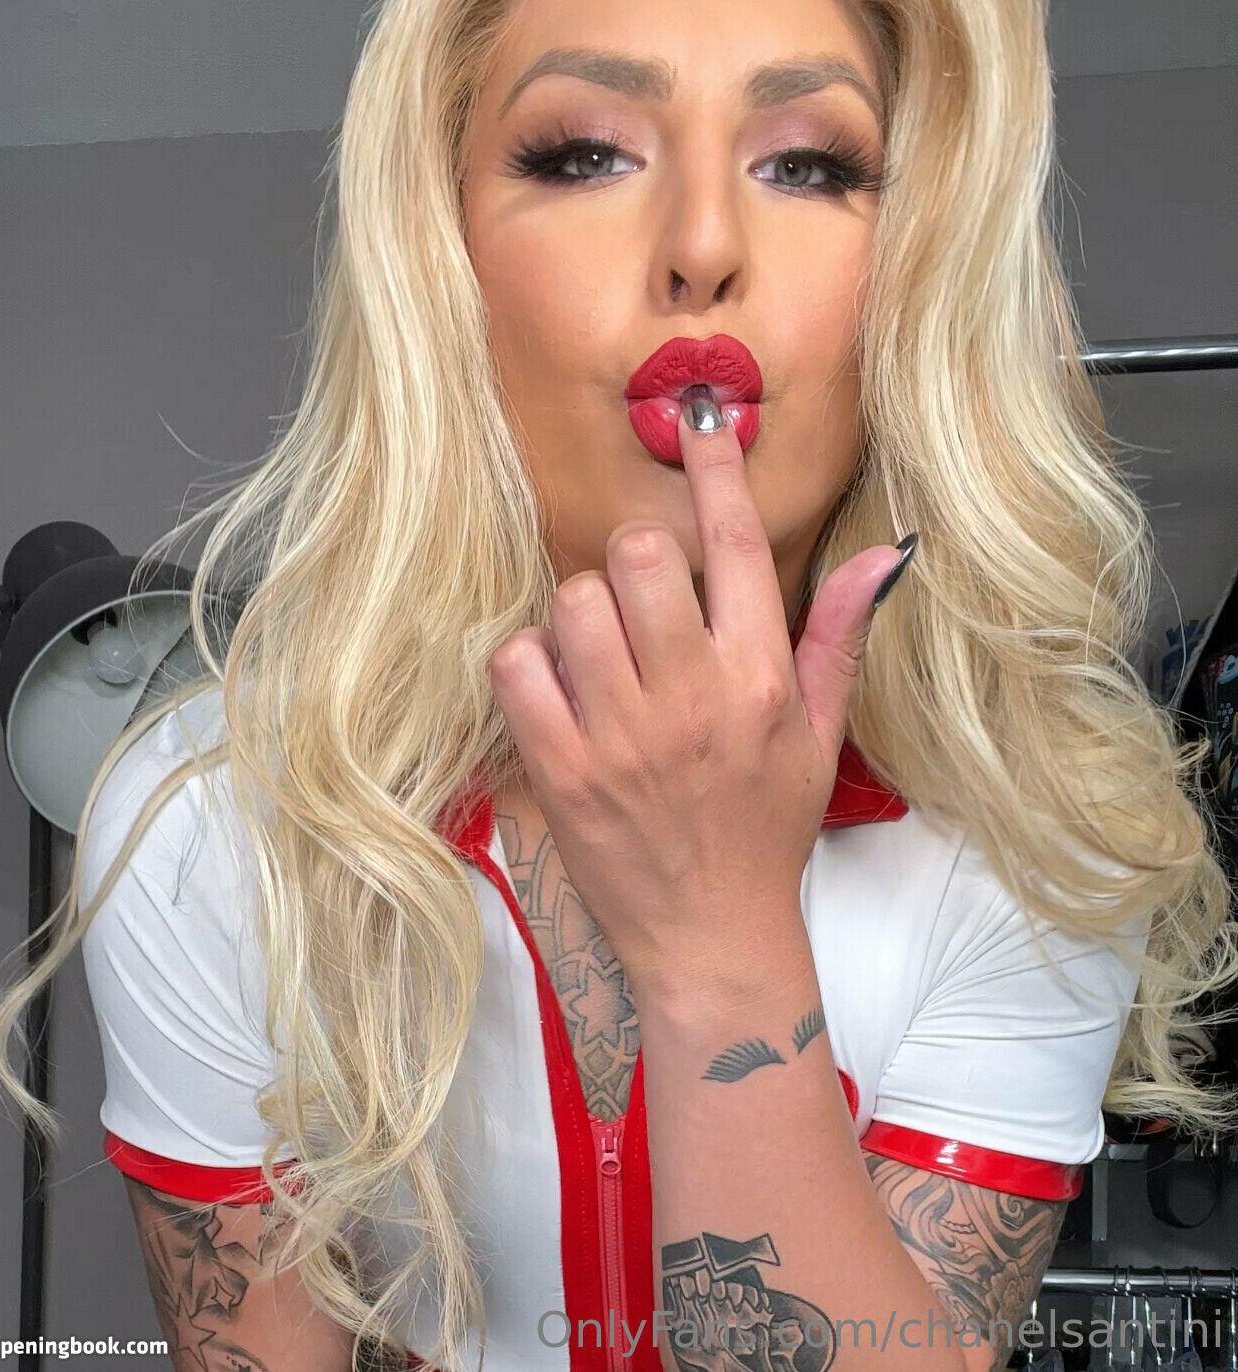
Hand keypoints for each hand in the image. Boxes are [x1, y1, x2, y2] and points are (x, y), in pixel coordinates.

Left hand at [487, 397, 915, 996]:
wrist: (711, 936)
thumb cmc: (766, 830)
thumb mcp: (819, 737)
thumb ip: (837, 637)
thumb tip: (881, 554)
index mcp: (761, 680)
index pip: (734, 544)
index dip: (714, 467)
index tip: (696, 414)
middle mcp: (692, 697)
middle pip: (636, 555)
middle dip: (633, 558)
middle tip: (640, 599)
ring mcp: (621, 735)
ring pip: (573, 601)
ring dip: (582, 611)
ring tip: (601, 652)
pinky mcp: (562, 771)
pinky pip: (518, 665)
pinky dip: (529, 661)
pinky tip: (558, 688)